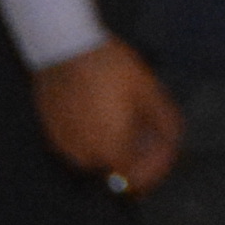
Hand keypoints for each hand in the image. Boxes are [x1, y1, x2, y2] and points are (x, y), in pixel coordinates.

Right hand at [34, 40, 182, 196]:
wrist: (65, 48)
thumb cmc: (111, 68)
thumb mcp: (148, 91)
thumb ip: (165, 122)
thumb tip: (173, 142)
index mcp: (111, 148)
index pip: (135, 177)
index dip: (154, 167)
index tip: (164, 152)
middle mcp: (84, 154)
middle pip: (116, 168)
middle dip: (137, 156)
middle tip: (150, 133)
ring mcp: (63, 144)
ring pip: (97, 158)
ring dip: (115, 147)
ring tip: (129, 121)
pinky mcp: (51, 132)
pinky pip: (78, 145)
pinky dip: (94, 138)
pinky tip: (104, 116)